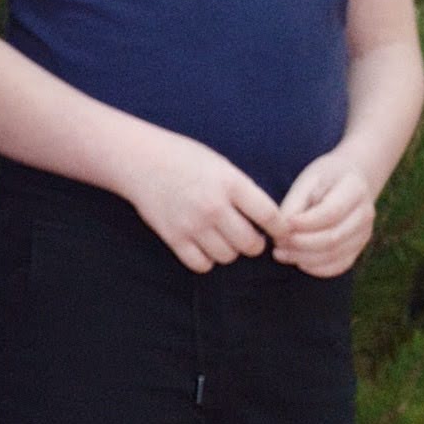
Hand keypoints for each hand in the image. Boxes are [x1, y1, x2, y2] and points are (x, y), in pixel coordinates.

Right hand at [115, 128, 280, 273]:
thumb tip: (267, 220)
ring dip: (230, 251)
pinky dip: (207, 260)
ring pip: (227, 257)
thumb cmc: (185, 159)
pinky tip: (205, 246)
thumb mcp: (221, 165)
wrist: (141, 160)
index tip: (282, 233)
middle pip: (250, 244)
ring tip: (223, 238)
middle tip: (250, 237)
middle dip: (255, 244)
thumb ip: (243, 190)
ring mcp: (193, 224)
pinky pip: (201, 265)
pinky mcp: (174, 237)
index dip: (281, 229)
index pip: (269, 215)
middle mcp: (214, 206)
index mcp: (230, 183)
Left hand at [273, 149, 378, 276]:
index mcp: (355, 189)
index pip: (331, 213)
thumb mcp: (306, 181)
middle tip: (277, 244)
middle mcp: (365, 214)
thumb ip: (293, 205)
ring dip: (304, 258)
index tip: (283, 224)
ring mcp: (364, 234)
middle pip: (333, 237)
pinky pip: (338, 266)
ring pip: (334, 255)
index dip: (305, 223)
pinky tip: (297, 261)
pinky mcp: (358, 249)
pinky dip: (316, 268)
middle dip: (300, 244)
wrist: (347, 181)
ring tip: (280, 253)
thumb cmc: (322, 179)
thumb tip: (283, 233)